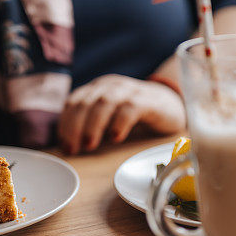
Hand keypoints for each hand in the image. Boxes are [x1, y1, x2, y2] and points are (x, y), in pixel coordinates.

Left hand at [57, 75, 184, 154]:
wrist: (171, 106)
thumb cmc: (135, 115)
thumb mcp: (109, 116)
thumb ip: (90, 125)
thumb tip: (68, 146)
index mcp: (97, 88)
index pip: (73, 102)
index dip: (65, 124)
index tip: (65, 145)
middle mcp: (110, 86)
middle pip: (85, 103)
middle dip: (75, 127)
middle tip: (74, 149)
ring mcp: (129, 90)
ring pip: (104, 103)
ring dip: (93, 126)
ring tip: (90, 145)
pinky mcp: (146, 100)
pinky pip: (129, 108)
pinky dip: (119, 123)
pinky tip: (115, 138)